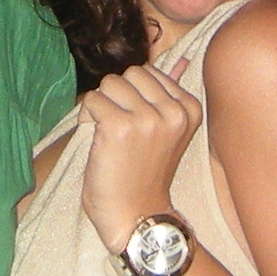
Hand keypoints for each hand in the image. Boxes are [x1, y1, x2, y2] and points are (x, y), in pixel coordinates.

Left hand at [77, 63, 202, 249]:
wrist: (137, 216)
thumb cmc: (146, 174)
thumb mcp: (169, 130)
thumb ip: (171, 94)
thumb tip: (182, 60)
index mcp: (189, 108)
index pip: (149, 72)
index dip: (133, 95)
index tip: (138, 127)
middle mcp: (173, 111)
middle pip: (130, 73)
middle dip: (117, 96)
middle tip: (120, 129)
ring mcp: (148, 118)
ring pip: (110, 83)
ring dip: (101, 106)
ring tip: (109, 135)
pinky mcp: (120, 127)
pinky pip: (92, 100)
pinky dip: (87, 119)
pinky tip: (98, 142)